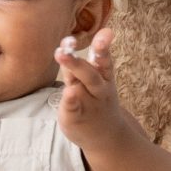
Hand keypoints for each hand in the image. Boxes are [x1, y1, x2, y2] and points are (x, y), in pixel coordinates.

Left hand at [56, 27, 131, 153]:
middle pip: (90, 72)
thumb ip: (87, 61)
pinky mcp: (77, 117)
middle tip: (67, 42)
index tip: (107, 32)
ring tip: (62, 55)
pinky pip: (73, 108)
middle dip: (79, 58)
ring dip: (73, 70)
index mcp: (103, 77)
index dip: (103, 45)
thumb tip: (79, 37)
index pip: (103, 59)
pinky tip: (69, 92)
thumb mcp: (98, 79)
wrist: (108, 138)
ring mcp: (88, 104)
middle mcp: (98, 89)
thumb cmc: (97, 101)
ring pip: (82, 86)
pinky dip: (71, 100)